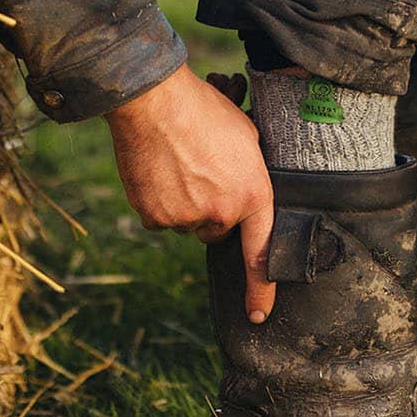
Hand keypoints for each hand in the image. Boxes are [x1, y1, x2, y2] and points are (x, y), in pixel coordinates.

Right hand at [104, 63, 275, 322]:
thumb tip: (242, 190)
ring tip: (179, 163)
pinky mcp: (154, 216)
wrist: (155, 102)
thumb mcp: (246, 137)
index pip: (261, 254)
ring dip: (184, 203)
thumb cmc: (205, 110)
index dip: (262, 288)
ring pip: (186, 222)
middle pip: (217, 230)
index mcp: (253, 195)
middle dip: (211, 210)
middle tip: (202, 172)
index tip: (258, 314)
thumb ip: (248, 174)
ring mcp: (186, 218)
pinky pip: (159, 218)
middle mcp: (222, 214)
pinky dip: (158, 200)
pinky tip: (158, 170)